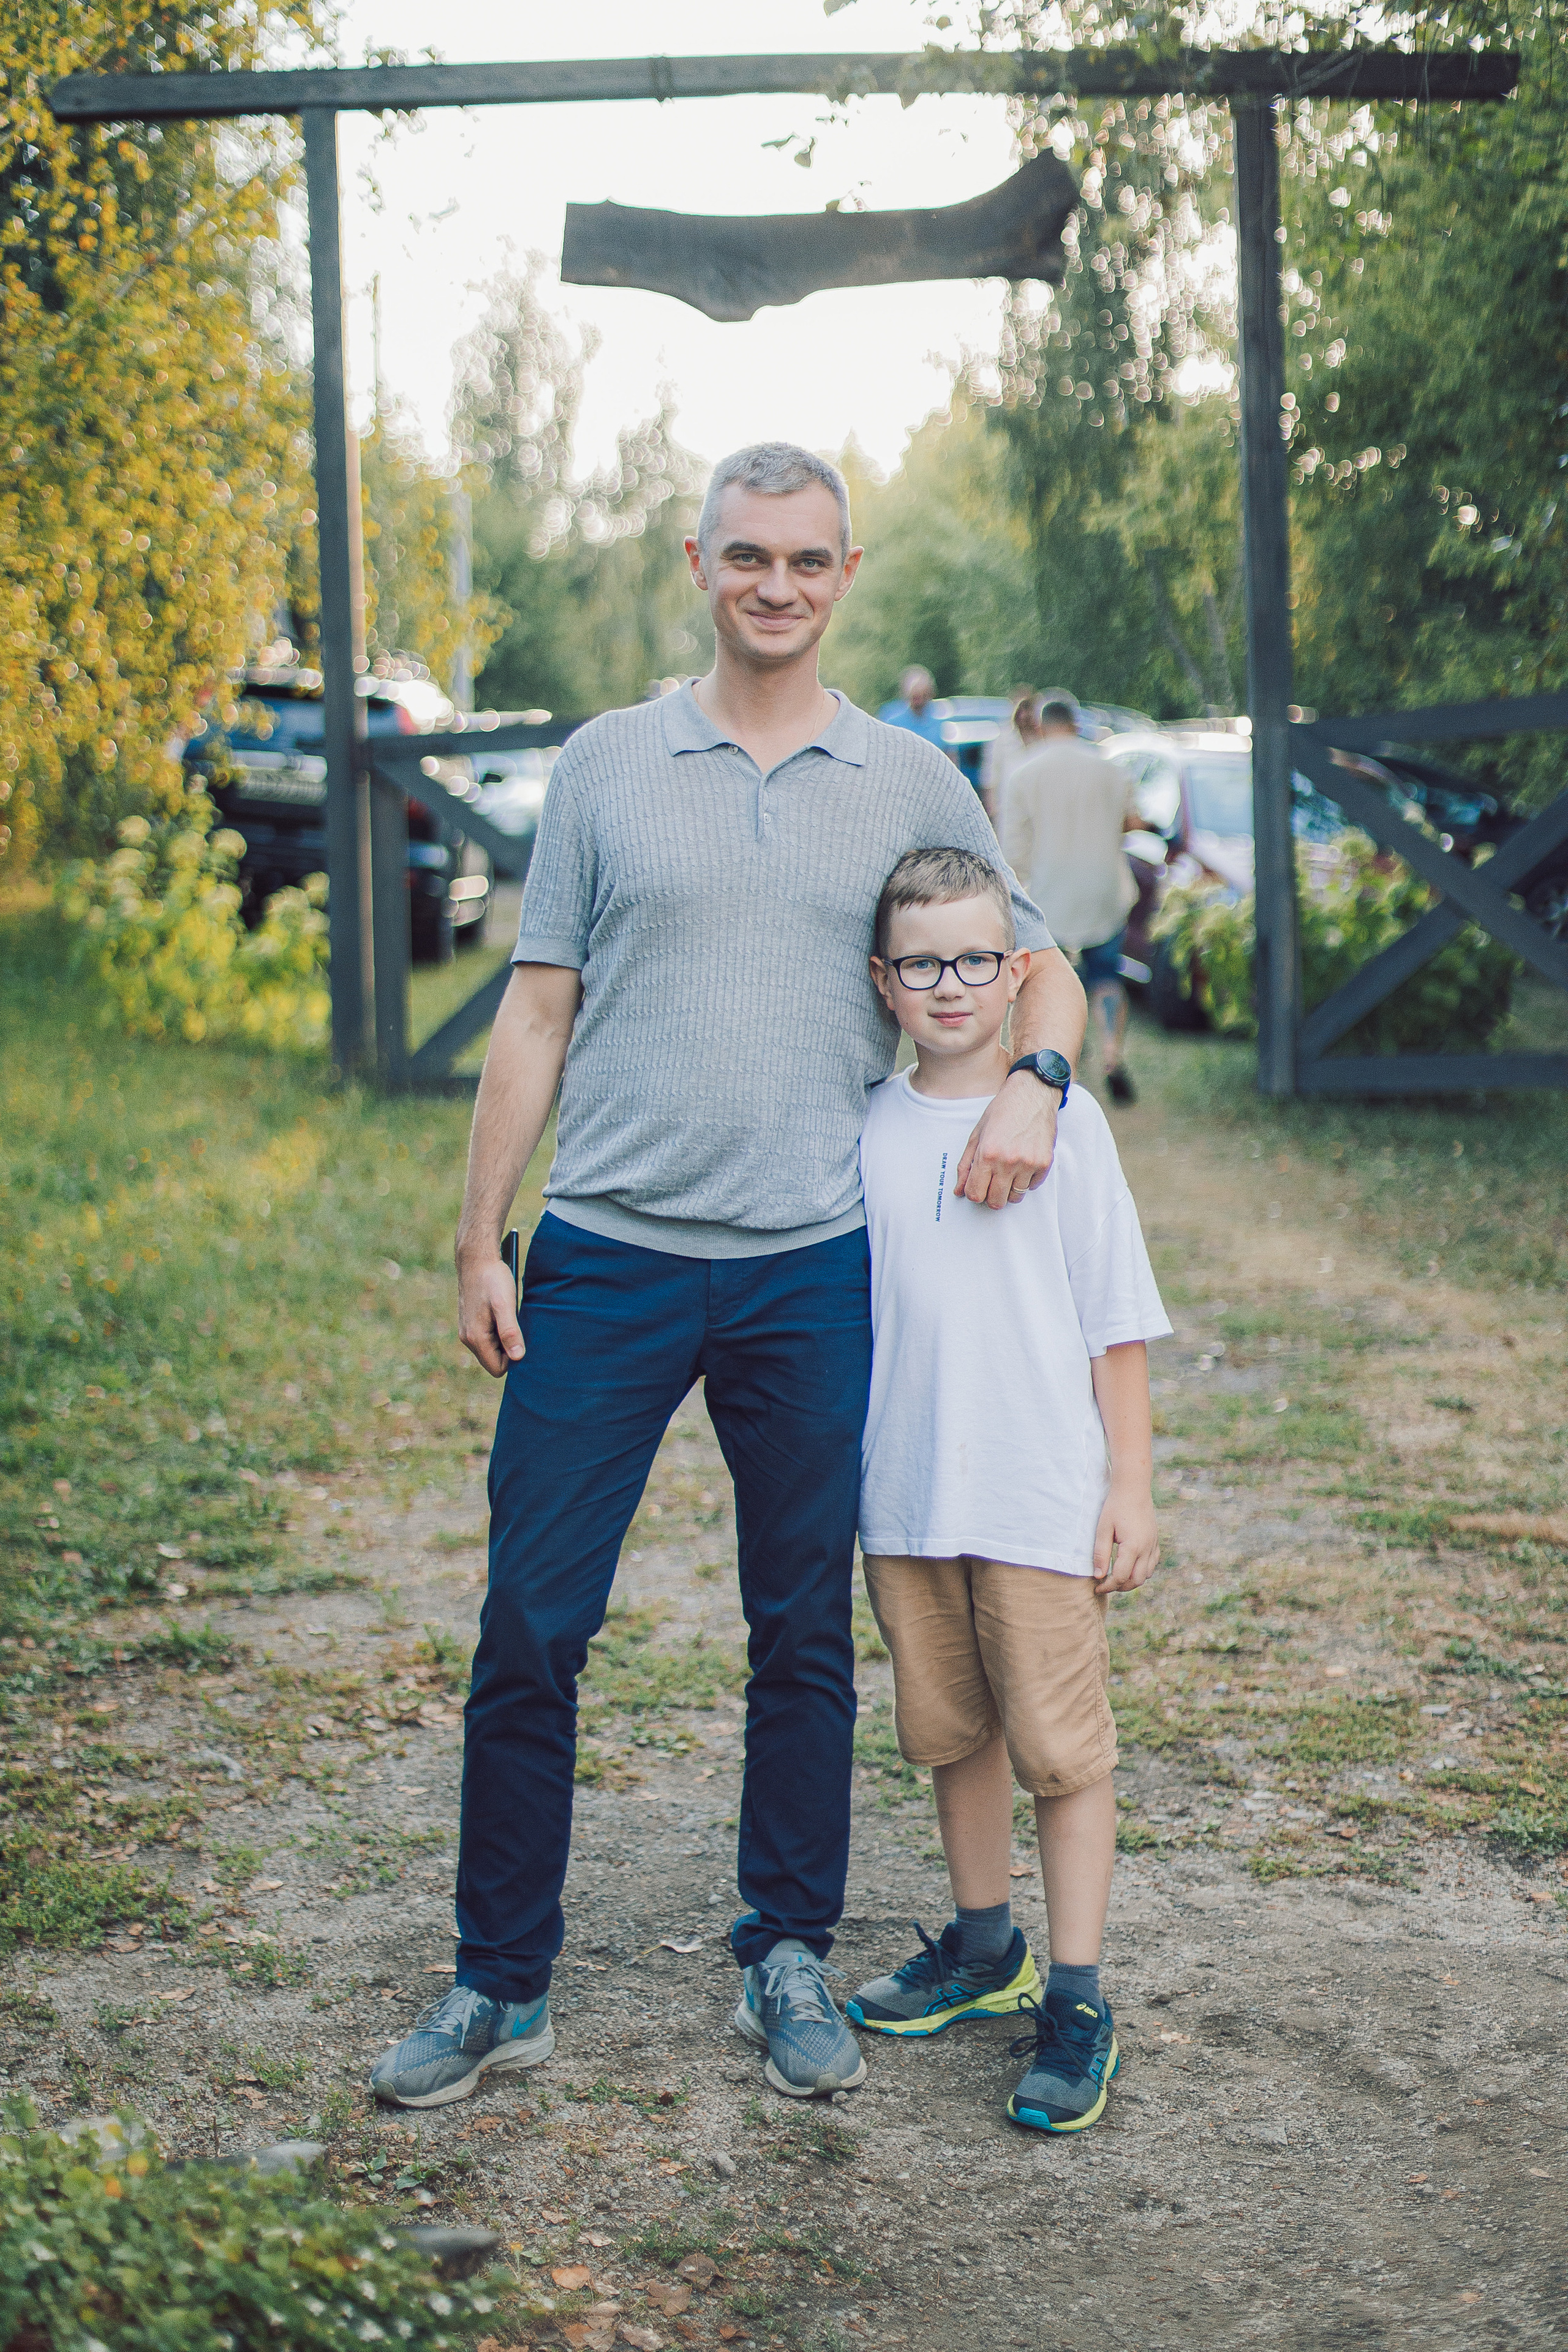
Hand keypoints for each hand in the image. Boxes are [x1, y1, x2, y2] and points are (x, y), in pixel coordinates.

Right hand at [457, 1254, 523, 1377]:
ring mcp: (467, 1331)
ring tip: (509, 1317)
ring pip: (491, 1349)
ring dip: (503, 1339)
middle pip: (493, 1361)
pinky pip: (487, 1338)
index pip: (497, 1369)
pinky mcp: (469, 1323)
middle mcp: (468, 1338)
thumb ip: (510, 1332)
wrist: (476, 1259)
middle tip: (517, 1326)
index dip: (513, 1359)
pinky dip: (497, 1330)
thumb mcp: (505, 1305)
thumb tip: (518, 1358)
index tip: (520, 1338)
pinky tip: (502, 1313)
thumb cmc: (492, 1279)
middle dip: (508, 1349)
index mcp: (476, 1338)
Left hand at [955, 1070, 1059, 1209]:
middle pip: (996, 1201)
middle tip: (992, 1181)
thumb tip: (959, 1189)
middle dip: (991, 1195)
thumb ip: (966, 1164)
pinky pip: (1033, 1187)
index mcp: (988, 1154)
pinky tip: (1022, 1163)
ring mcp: (1029, 1164)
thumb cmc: (1004, 1110)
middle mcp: (1008, 1161)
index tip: (976, 1186)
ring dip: (1009, 1188)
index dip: (973, 1193)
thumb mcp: (977, 1135)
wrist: (1032, 1094)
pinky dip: (1026, 1180)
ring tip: (1008, 1170)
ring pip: (1016, 1197)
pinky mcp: (1045, 1163)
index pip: (975, 1194)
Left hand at [1092, 1482, 1159, 1592]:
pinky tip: (1130, 1566)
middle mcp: (1146, 1548)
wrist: (1134, 1488)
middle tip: (1106, 1584)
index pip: (1120, 1577)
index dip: (1107, 1586)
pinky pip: (1152, 1564)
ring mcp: (1153, 1545)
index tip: (1097, 1587)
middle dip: (1120, 1587)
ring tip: (1116, 1576)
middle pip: (1136, 1581)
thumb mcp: (1103, 1529)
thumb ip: (1100, 1553)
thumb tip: (1099, 1576)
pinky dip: (1142, 1570)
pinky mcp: (1155, 1541)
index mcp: (1133, 1546)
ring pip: (1147, 1574)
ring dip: (1132, 1580)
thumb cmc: (1115, 1506)